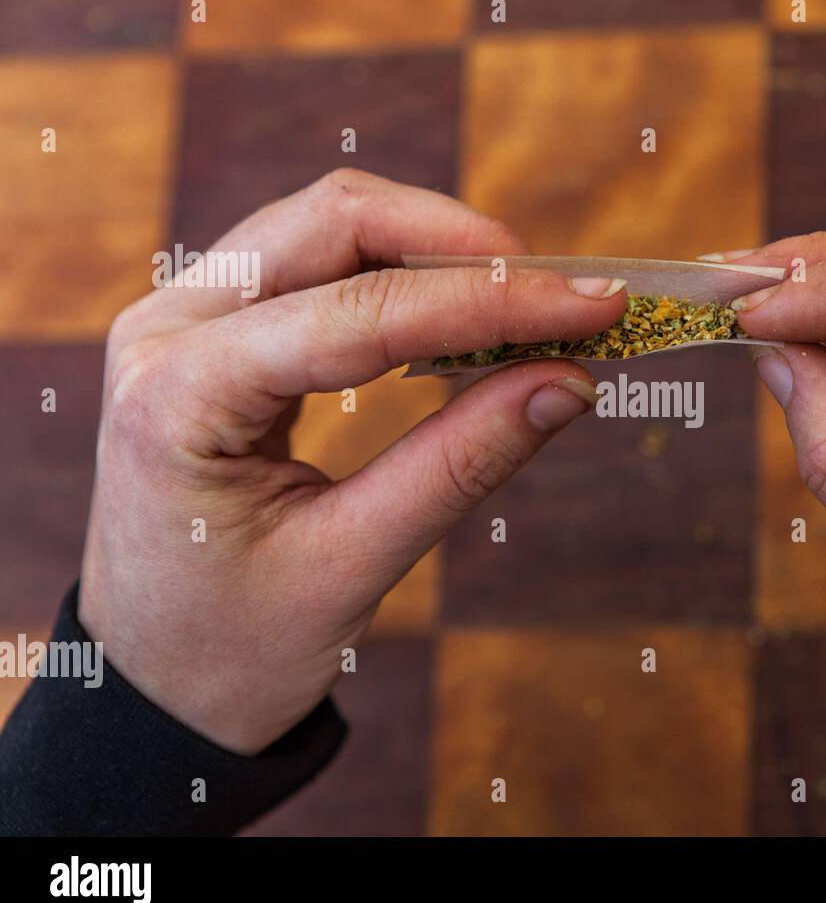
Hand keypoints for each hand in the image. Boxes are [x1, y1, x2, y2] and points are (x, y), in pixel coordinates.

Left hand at [79, 170, 625, 754]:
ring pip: (333, 227)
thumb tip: (568, 381)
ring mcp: (185, 318)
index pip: (357, 311)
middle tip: (566, 295)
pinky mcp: (218, 328)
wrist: (156, 681)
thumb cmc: (232, 645)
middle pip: (336, 222)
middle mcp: (166, 328)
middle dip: (464, 247)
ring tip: (531, 308)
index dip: (488, 301)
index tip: (592, 303)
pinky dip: (408, 277)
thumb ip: (461, 464)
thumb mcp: (351, 564)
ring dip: (441, 252)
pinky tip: (467, 317)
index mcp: (176, 396)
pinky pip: (323, 265)